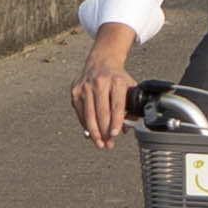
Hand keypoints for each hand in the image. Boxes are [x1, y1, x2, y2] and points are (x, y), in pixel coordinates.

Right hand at [74, 25, 137, 142]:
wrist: (101, 63)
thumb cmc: (118, 79)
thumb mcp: (130, 87)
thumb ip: (131, 107)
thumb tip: (126, 129)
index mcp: (117, 81)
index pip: (116, 105)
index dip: (116, 122)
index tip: (115, 134)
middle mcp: (100, 82)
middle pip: (102, 112)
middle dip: (105, 132)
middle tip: (109, 145)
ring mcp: (85, 86)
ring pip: (89, 115)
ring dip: (95, 133)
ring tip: (100, 144)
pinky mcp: (75, 91)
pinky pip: (80, 113)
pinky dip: (86, 125)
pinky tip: (91, 134)